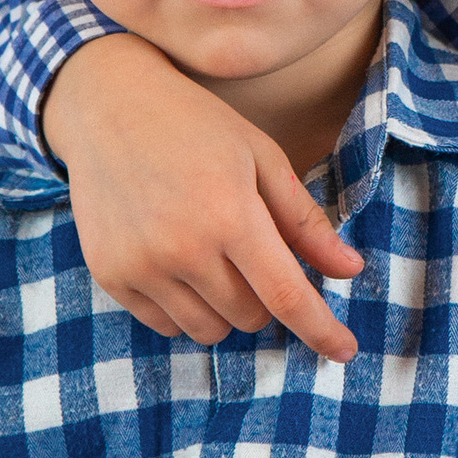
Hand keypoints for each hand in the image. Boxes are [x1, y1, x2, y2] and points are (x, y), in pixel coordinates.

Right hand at [44, 35, 364, 362]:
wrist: (107, 106)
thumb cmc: (196, 127)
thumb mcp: (262, 157)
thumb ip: (305, 221)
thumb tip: (351, 270)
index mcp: (231, 214)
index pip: (287, 296)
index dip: (321, 330)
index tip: (345, 351)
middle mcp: (183, 247)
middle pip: (251, 317)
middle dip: (265, 296)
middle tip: (250, 251)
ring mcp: (141, 265)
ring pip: (209, 330)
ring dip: (226, 308)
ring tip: (213, 255)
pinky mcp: (112, 276)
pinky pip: (165, 326)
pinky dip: (185, 308)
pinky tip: (177, 261)